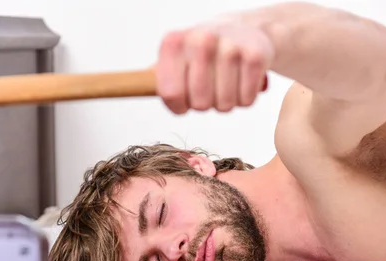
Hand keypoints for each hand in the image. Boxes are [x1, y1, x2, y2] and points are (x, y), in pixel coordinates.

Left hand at [156, 19, 273, 113]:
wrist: (244, 30)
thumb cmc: (203, 53)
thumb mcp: (175, 59)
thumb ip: (154, 77)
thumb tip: (130, 86)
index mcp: (174, 42)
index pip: (170, 94)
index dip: (178, 106)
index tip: (184, 101)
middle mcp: (200, 39)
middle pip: (199, 104)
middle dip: (205, 104)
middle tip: (210, 88)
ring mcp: (229, 46)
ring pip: (224, 105)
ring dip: (226, 102)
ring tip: (226, 82)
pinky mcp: (255, 55)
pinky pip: (246, 99)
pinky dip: (245, 97)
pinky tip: (242, 80)